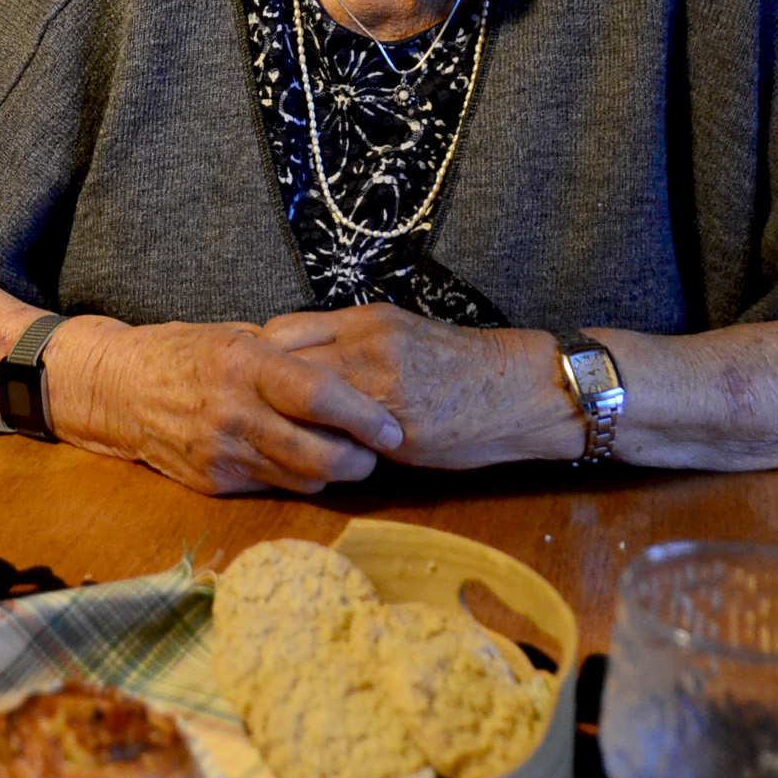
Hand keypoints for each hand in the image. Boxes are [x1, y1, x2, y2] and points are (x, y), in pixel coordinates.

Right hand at [46, 317, 406, 495]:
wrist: (120, 390)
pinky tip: (300, 459)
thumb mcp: (239, 334)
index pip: (320, 396)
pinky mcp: (215, 482)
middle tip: (378, 449)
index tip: (393, 427)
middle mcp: (236, 413)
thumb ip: (292, 352)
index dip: (364, 416)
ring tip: (345, 454)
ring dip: (334, 472)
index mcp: (246, 365)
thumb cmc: (188, 352)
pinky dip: (297, 477)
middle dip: (361, 459)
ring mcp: (223, 453)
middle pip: (321, 454)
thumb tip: (353, 362)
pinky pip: (275, 488)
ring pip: (305, 479)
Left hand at [260, 303, 580, 469]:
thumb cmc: (460, 368)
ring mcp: (381, 383)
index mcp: (366, 319)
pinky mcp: (397, 425)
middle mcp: (367, 342)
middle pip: (280, 363)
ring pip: (303, 402)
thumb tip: (296, 368)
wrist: (520, 389)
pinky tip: (324, 458)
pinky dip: (323, 447)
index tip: (257, 383)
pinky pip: (338, 437)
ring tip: (288, 440)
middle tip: (260, 417)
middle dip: (264, 393)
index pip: (282, 331)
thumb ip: (350, 346)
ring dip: (289, 423)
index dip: (262, 360)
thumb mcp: (400, 336)